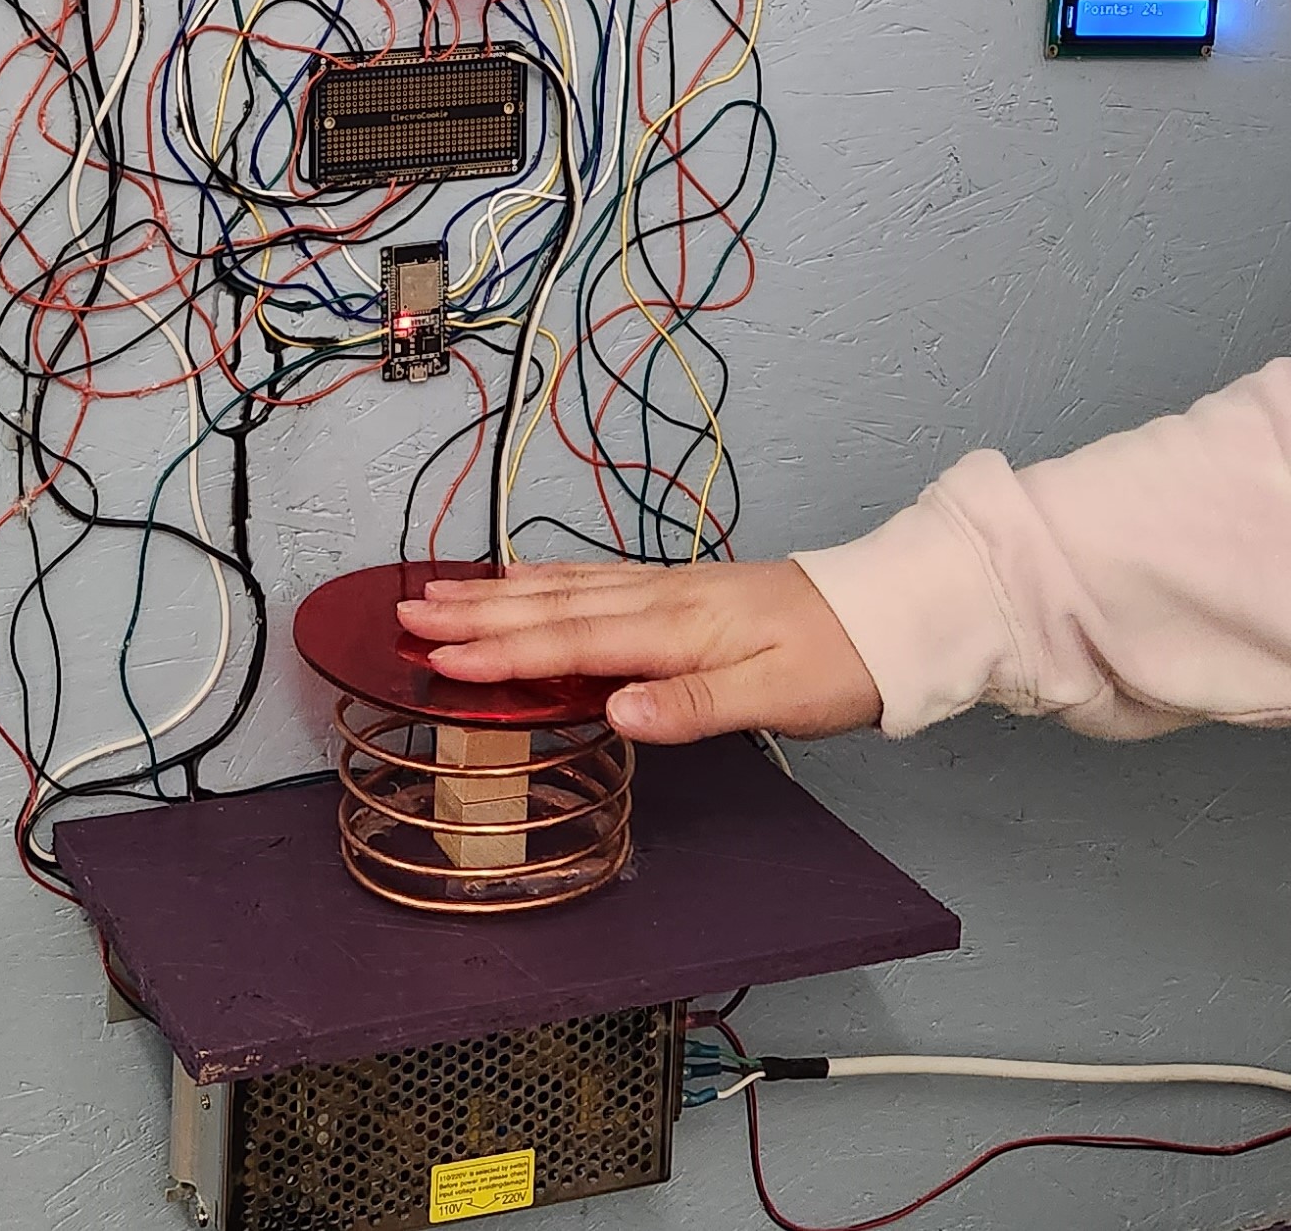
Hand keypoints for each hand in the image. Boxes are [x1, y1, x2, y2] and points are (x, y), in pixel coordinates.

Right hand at [396, 558, 882, 742]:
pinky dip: (543, 580)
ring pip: (562, 590)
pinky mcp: (676, 595)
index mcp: (675, 630)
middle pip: (550, 607)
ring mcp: (665, 593)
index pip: (570, 641)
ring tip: (439, 591)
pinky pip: (590, 583)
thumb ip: (693, 704)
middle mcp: (659, 602)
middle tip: (406, 612)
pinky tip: (520, 580)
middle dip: (474, 613)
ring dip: (496, 594)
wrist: (884, 615)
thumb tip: (616, 711)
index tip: (437, 653)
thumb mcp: (776, 696)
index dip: (499, 650)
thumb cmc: (834, 662)